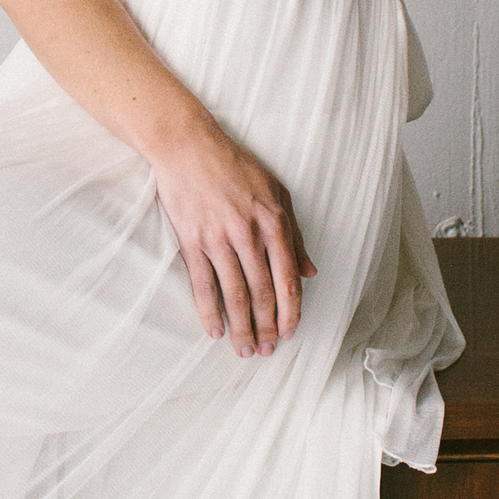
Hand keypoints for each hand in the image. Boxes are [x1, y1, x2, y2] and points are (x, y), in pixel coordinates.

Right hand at [153, 119, 314, 357]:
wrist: (189, 147)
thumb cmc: (235, 167)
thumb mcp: (277, 193)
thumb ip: (295, 235)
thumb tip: (310, 272)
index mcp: (274, 224)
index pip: (288, 280)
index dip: (290, 312)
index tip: (290, 333)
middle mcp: (249, 235)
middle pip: (262, 294)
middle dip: (266, 328)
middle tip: (267, 352)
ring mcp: (218, 239)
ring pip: (235, 295)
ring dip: (241, 328)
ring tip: (244, 351)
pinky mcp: (192, 241)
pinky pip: (203, 285)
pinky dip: (210, 312)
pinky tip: (215, 331)